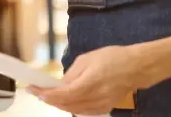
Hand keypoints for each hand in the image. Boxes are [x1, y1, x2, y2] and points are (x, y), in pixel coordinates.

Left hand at [28, 46, 147, 115]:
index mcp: (91, 82)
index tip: (33, 89)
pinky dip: (71, 107)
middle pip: (67, 104)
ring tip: (46, 95)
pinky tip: (63, 101)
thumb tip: (58, 85)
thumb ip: (71, 74)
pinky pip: (83, 111)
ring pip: (74, 110)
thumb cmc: (112, 58)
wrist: (136, 67)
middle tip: (36, 91)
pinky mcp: (105, 109)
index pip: (64, 94)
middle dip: (49, 99)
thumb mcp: (87, 59)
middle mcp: (96, 97)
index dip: (47, 94)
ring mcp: (101, 105)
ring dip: (58, 104)